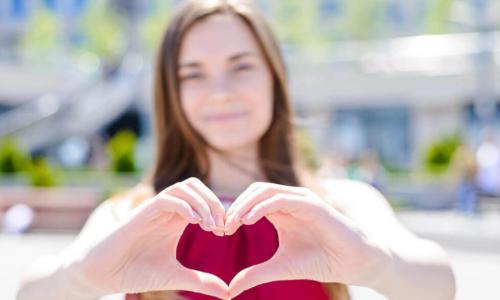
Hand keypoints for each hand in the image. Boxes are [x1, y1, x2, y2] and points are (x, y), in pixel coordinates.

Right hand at [63, 177, 228, 298]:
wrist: (104, 275)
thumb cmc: (136, 272)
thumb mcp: (176, 277)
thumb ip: (201, 281)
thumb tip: (228, 292)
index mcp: (177, 220)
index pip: (204, 200)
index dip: (219, 211)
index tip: (226, 232)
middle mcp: (168, 211)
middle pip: (196, 187)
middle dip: (214, 202)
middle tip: (222, 226)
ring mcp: (155, 210)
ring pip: (184, 187)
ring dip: (202, 202)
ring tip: (210, 225)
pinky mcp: (142, 213)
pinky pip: (167, 198)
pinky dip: (185, 205)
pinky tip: (194, 222)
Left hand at [224, 182, 391, 297]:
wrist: (352, 263)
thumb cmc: (319, 261)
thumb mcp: (280, 268)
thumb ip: (254, 274)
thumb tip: (228, 290)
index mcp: (281, 210)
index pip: (250, 201)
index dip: (232, 213)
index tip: (218, 232)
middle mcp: (290, 200)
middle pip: (254, 192)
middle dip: (234, 206)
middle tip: (220, 226)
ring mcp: (301, 199)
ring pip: (265, 191)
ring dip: (244, 204)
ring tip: (230, 223)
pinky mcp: (312, 204)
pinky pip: (281, 199)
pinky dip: (261, 207)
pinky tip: (247, 220)